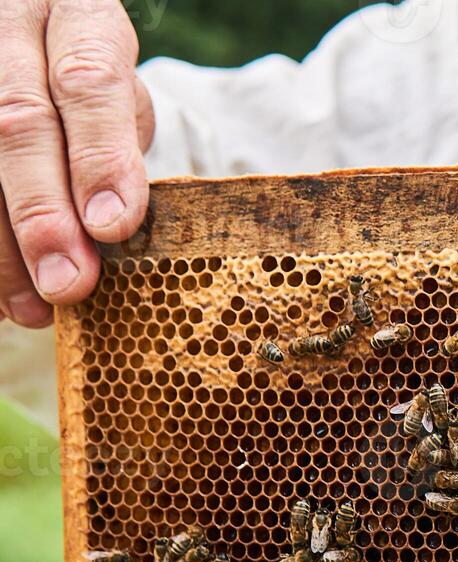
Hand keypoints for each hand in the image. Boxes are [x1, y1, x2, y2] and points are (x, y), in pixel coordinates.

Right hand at [0, 0, 151, 327]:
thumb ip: (117, 136)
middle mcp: (8, 24)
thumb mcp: (117, 82)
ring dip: (0, 245)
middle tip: (70, 283)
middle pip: (18, 121)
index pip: (88, 81)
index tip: (115, 227)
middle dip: (43, 214)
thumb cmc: (82, 67)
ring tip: (32, 308)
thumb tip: (112, 223)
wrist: (24, 25)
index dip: (99, 157)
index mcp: (76, 12)